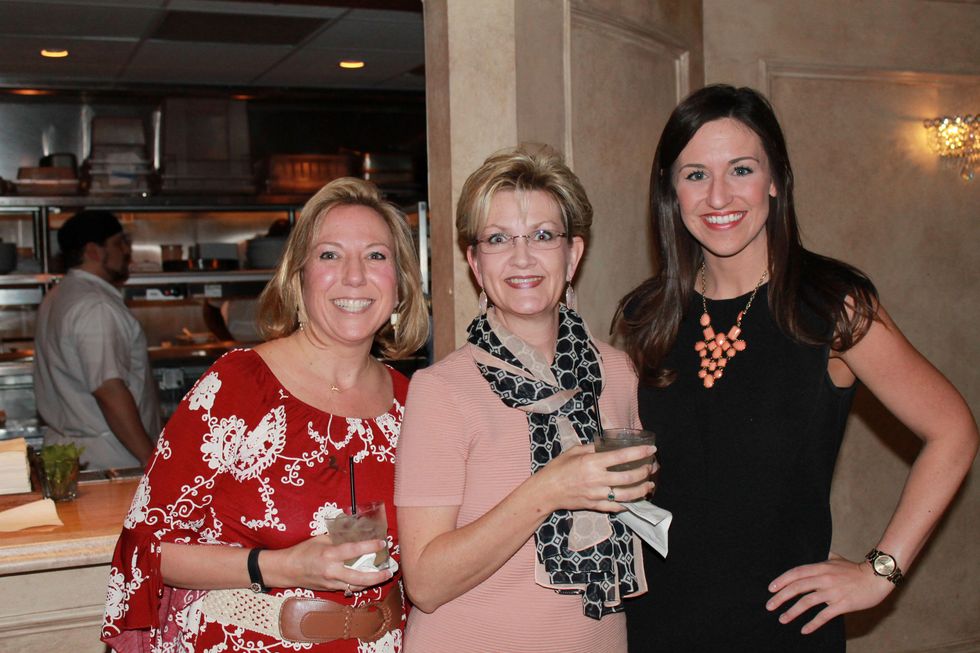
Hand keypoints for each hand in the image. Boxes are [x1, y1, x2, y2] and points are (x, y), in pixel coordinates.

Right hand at [267, 535, 392, 593]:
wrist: (287, 570)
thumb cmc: (303, 551)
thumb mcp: (320, 539)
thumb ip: (338, 539)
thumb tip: (355, 533)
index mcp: (329, 555)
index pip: (354, 551)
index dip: (370, 547)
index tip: (382, 543)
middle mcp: (332, 571)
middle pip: (359, 577)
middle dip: (377, 576)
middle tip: (389, 570)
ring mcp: (331, 583)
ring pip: (356, 586)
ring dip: (371, 582)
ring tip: (383, 575)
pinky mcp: (330, 589)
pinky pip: (348, 588)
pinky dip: (359, 584)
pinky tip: (368, 580)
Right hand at [534, 444, 655, 513]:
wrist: (546, 491)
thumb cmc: (557, 469)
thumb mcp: (573, 451)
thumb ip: (591, 448)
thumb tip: (605, 446)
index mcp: (592, 462)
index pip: (621, 456)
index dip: (639, 452)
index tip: (651, 449)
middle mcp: (597, 479)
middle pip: (628, 477)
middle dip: (644, 472)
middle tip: (650, 467)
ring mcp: (597, 495)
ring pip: (626, 495)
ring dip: (641, 490)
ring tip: (649, 485)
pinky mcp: (595, 506)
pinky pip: (616, 507)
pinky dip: (628, 504)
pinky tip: (635, 500)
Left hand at [766, 552, 894, 633]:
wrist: (877, 578)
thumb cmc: (856, 570)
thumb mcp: (838, 560)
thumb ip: (827, 558)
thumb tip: (824, 552)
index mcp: (821, 567)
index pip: (796, 573)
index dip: (782, 580)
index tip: (771, 589)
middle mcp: (824, 578)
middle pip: (797, 587)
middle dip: (780, 597)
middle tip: (769, 606)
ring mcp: (833, 592)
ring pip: (807, 602)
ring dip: (792, 612)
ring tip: (782, 619)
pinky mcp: (842, 604)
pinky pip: (824, 615)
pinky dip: (812, 623)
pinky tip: (804, 630)